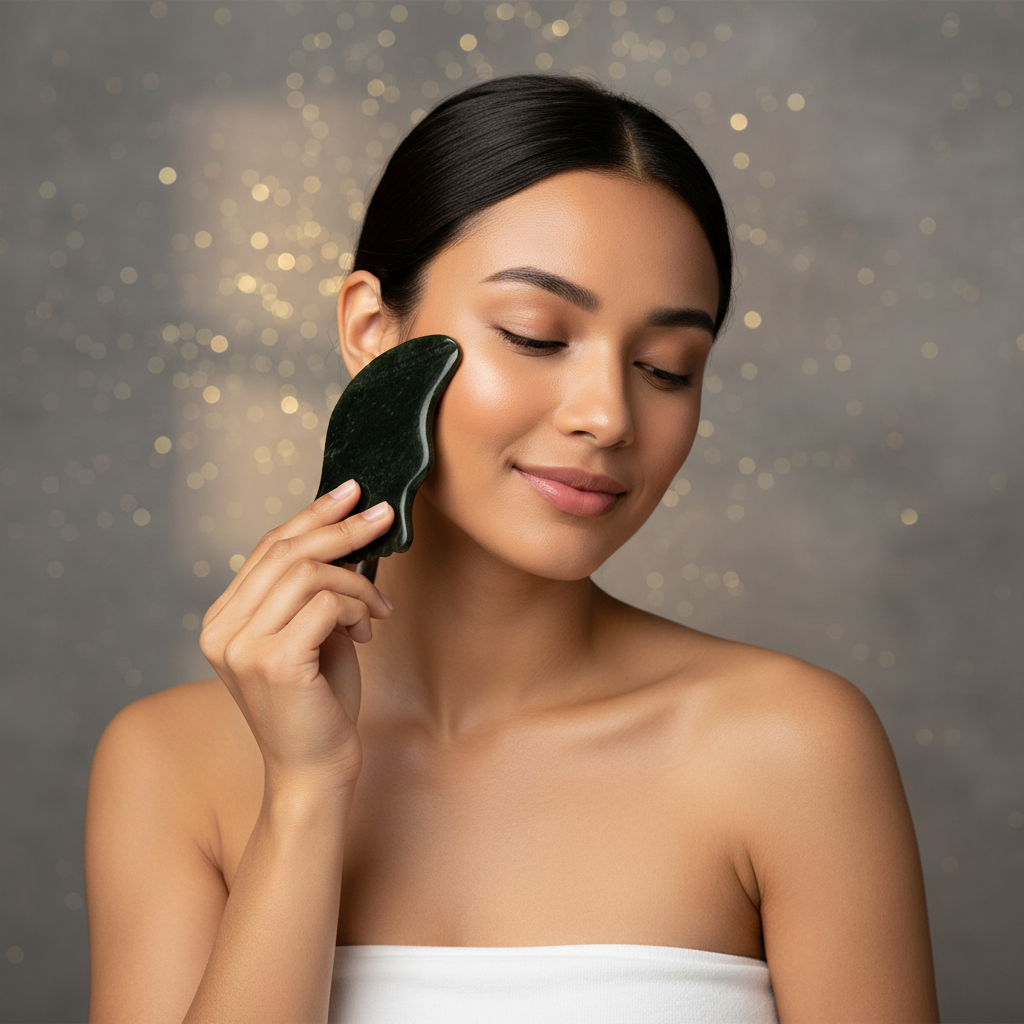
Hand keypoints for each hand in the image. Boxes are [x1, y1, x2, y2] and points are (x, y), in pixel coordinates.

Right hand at [199, 480, 393, 793]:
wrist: (315, 770)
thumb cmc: (318, 703)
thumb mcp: (314, 634)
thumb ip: (316, 590)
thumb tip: (351, 533)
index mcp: (223, 620)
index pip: (267, 548)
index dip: (310, 516)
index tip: (348, 493)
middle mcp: (222, 630)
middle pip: (286, 552)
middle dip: (342, 529)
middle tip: (383, 516)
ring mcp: (242, 646)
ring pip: (308, 573)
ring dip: (357, 582)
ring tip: (378, 607)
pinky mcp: (273, 661)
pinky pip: (325, 604)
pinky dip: (356, 607)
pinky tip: (368, 630)